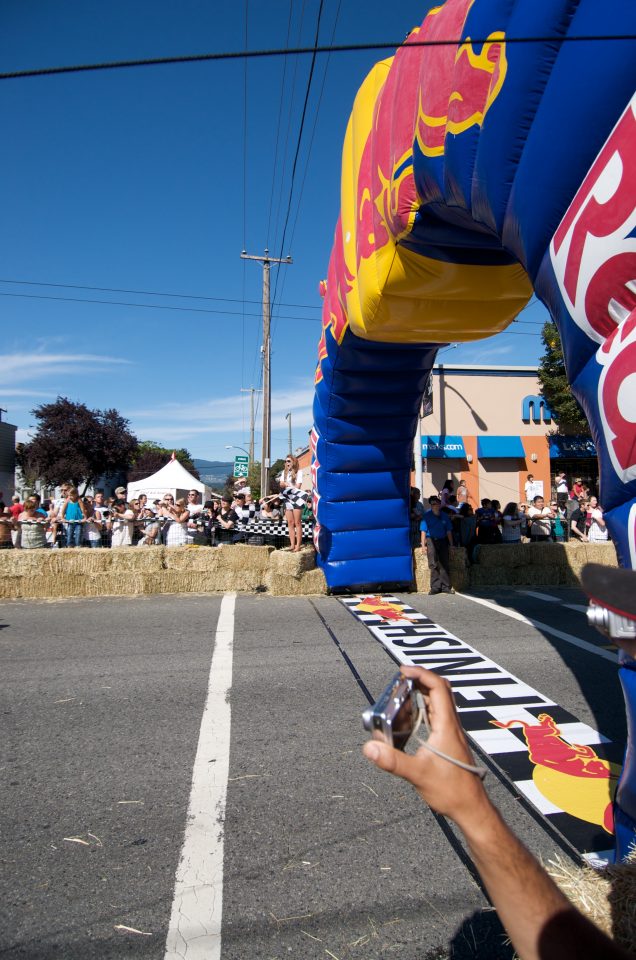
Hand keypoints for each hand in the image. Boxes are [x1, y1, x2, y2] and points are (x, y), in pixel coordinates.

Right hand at [362, 667, 488, 826]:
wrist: (471, 808)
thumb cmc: (452, 791)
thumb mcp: (418, 775)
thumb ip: (393, 761)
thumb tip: (369, 747)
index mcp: (447, 725)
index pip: (438, 688)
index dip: (421, 674)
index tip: (402, 671)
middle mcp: (450, 725)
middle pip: (438, 690)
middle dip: (418, 681)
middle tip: (398, 683)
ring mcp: (450, 732)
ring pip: (436, 703)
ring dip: (418, 696)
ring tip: (398, 701)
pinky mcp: (447, 742)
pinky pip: (434, 717)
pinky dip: (420, 712)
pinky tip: (407, 722)